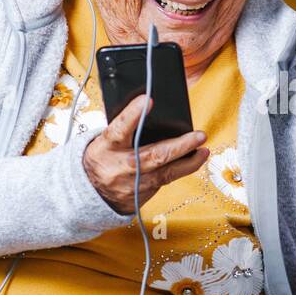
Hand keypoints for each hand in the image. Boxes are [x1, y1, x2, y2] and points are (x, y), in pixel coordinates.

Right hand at [81, 94, 208, 214]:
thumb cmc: (102, 159)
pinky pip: (166, 180)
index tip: (147, 99)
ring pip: (167, 172)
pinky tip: (193, 160)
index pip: (119, 129)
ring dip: (189, 161)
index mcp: (106, 147)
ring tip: (203, 150)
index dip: (133, 114)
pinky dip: (181, 170)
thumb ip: (124, 128)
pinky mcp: (144, 195)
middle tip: (199, 135)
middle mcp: (121, 167)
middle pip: (154, 156)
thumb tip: (148, 110)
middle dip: (180, 145)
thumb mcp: (103, 140)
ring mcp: (134, 184)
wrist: (91, 194)